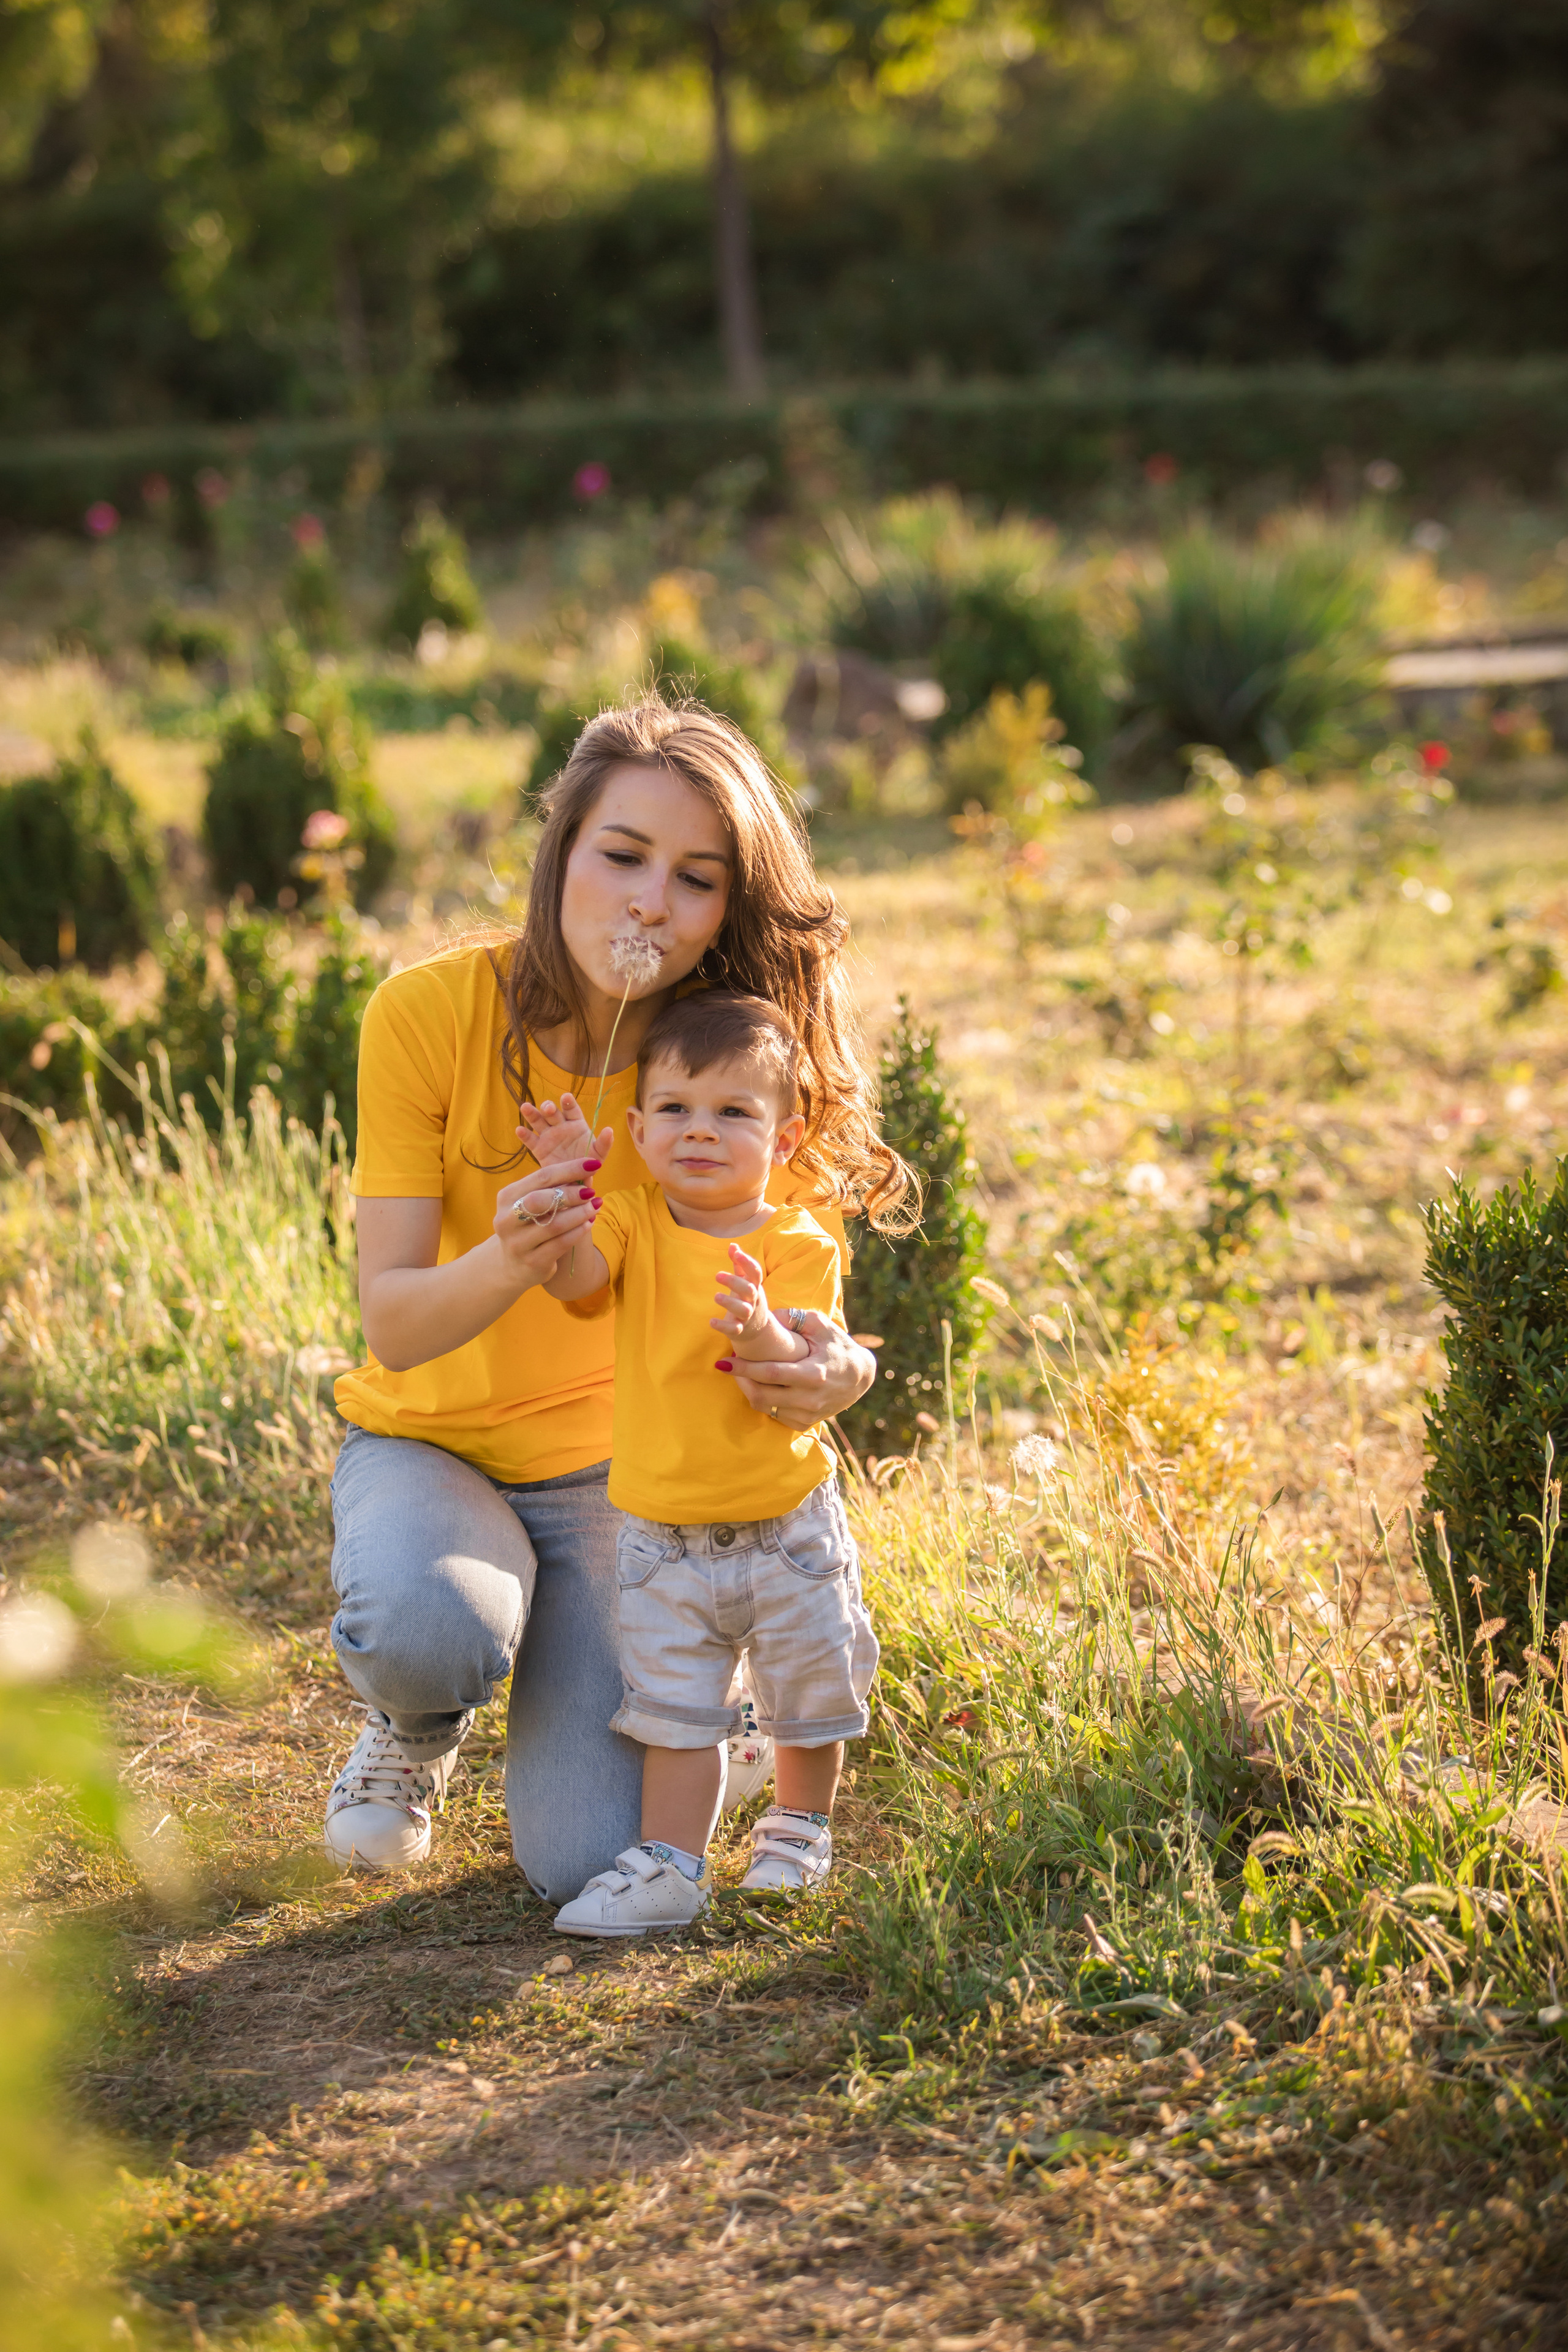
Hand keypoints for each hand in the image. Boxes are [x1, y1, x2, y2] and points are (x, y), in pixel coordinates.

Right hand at [492, 1171, 600, 1281]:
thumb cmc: (529, 1225)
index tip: (593, 1164)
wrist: (514, 1264)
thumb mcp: (533, 1203)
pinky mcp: (533, 1262)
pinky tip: (589, 1223)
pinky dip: (578, 1232)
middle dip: (570, 1193)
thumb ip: (553, 1188)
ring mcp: (518, 1243)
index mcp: (507, 1197)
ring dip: (579, 1213)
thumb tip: (586, 1170)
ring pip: (553, 1225)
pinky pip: (561, 1244)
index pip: (540, 1177)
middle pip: (539, 1201)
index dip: (569, 1169)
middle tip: (591, 1190)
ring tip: (596, 1205)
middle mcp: (506, 1220)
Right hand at [517, 1092, 611, 1190]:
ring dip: (532, 1113)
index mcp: (576, 1124)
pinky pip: (530, 1140)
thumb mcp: (598, 1155)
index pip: (572, 1110)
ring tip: (525, 1107)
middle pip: (552, 1113)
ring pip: (538, 1121)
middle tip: (548, 1108)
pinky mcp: (538, 1148)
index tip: (566, 1097)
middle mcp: (560, 1126)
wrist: (574, 1181)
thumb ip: (604, 1143)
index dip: (568, 1103)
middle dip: (549, 1108)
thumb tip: (609, 1130)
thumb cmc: (589, 1164)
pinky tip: (519, 1130)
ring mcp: (548, 1136)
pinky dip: (524, 1135)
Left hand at [711, 1244, 769, 1348]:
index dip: (747, 1262)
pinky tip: (711, 1321)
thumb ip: (740, 1265)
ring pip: (743, 1310)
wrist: (757, 1329)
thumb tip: (733, 1245)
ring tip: (716, 1296)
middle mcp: (753, 1301)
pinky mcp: (740, 1329)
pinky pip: (734, 1329)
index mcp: (755, 1287)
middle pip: (749, 1290)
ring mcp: (747, 1316)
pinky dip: (723, 1326)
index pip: (756, 1273)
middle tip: (717, 1275)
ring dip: (730, 1303)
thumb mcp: (746, 1282)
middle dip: (735, 1282)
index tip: (736, 1253)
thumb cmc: (748, 1299)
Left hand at [722, 1313, 875, 1431]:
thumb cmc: (838, 1346)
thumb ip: (794, 1318)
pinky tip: (761, 1386)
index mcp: (814, 1374)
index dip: (744, 1369)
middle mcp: (810, 1399)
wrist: (861, 1377)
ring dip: (748, 1391)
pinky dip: (763, 1402)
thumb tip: (768, 1316)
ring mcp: (809, 1414)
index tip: (723, 1362)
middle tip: (729, 1366)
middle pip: (762, 1396)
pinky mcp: (806, 1422)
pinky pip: (775, 1416)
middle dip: (740, 1380)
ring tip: (742, 1374)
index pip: (770, 1374)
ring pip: (765, 1408)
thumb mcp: (821, 1325)